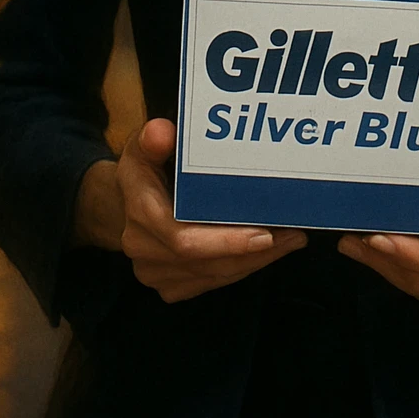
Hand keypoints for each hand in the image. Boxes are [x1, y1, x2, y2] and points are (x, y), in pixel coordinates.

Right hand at [80, 117, 307, 302]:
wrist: (124, 203)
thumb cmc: (147, 167)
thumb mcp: (146, 145)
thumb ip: (154, 138)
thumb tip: (161, 132)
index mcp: (141, 211)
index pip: (183, 238)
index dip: (225, 242)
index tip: (264, 234)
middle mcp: (143, 248)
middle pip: (205, 262)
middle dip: (253, 253)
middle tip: (294, 234)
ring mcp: (154, 272)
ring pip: (213, 275)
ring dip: (255, 262)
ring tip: (291, 239)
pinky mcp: (168, 285)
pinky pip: (211, 283)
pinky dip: (242, 268)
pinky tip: (269, 252)